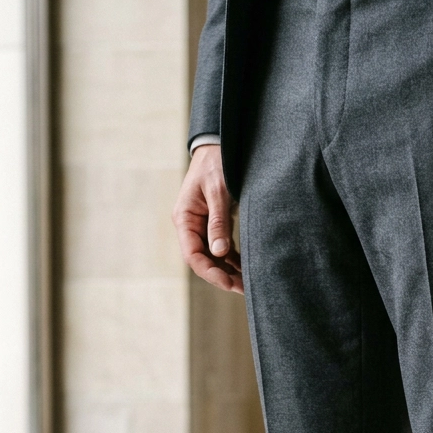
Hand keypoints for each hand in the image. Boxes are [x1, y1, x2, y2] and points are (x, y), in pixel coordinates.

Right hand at [173, 145, 243, 292]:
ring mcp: (202, 226)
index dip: (210, 272)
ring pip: (213, 257)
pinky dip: (233, 259)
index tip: (229, 282)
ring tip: (248, 284)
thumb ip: (218, 221)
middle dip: (222, 276)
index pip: (193, 255)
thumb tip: (220, 253)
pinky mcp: (215, 223)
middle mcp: (191, 225)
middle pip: (203, 260)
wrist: (219, 144)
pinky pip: (222, 248)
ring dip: (229, 271)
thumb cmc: (216, 163)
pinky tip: (246, 268)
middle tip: (244, 288)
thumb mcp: (218, 191)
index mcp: (185, 218)